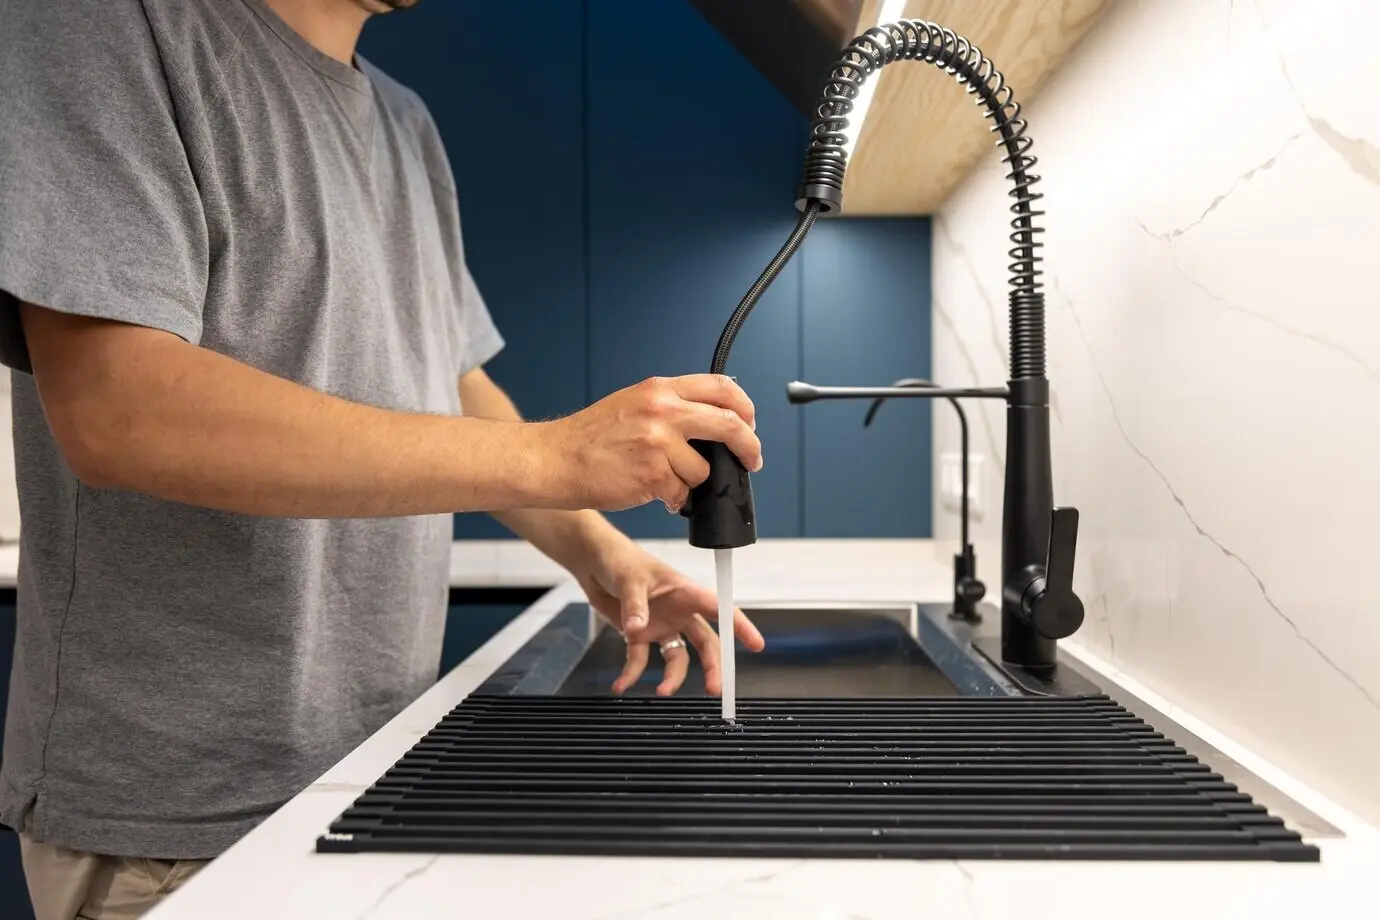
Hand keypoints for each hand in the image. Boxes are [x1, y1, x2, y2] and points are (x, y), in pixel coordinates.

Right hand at [540, 375, 761, 512]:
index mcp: (659, 389)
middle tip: (751, 460)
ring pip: (703, 469)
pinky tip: (647, 490)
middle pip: (729, 424)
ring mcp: (659, 443)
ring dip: (690, 481)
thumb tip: (712, 422)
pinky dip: (671, 499)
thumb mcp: (632, 404)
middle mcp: (662, 410)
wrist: (555, 460)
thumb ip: (670, 407)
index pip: (721, 387)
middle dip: (748, 446)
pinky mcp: (654, 475)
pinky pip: (682, 494)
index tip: (750, 424)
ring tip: (660, 478)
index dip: (745, 408)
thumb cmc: (589, 438)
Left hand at [576, 541, 765, 695]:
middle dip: (712, 666)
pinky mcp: (639, 635)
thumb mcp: (630, 579)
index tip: (757, 645)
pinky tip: (621, 685)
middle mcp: (678, 611)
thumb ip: (635, 606)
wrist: (595, 562)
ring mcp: (660, 625)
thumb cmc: (620, 560)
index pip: (719, 609)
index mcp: (685, 592)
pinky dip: (631, 674)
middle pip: (705, 642)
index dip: (740, 627)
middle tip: (714, 688)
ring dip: (673, 677)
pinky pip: (640, 660)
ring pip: (677, 657)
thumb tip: (636, 629)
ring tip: (662, 692)